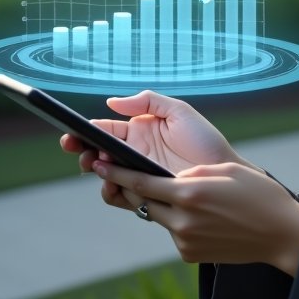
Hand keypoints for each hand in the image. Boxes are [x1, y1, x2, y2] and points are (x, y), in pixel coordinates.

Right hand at [59, 90, 249, 182]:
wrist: (225, 173)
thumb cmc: (205, 140)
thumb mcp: (179, 111)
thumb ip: (147, 101)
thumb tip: (111, 102)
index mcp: (140, 131)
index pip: (105, 130)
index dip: (85, 132)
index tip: (72, 133)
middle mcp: (135, 154)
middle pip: (98, 153)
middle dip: (82, 151)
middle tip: (79, 151)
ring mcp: (138, 176)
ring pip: (105, 176)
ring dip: (95, 171)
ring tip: (96, 166)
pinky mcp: (145, 196)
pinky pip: (120, 197)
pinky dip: (111, 191)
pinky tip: (112, 184)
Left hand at [95, 159, 298, 275]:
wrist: (279, 233)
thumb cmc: (256, 194)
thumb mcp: (222, 171)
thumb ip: (190, 173)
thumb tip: (170, 180)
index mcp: (189, 193)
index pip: (141, 181)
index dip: (116, 172)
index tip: (98, 163)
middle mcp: (182, 220)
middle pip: (142, 201)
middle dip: (132, 187)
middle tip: (124, 172)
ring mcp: (184, 240)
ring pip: (157, 217)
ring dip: (159, 204)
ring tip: (175, 192)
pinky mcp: (188, 255)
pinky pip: (172, 231)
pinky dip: (176, 220)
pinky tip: (198, 214)